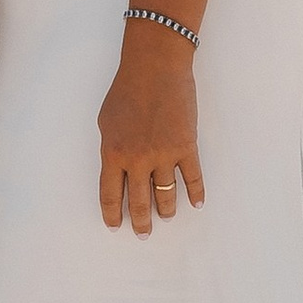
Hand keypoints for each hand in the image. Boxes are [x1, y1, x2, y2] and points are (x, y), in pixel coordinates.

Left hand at [98, 28, 204, 233]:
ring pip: (166, 195)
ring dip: (166, 210)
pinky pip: (192, 177)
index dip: (113, 215)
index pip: (111, 195)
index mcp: (113, 154)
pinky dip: (195, 193)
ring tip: (167, 218)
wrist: (155, 68)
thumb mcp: (106, 121)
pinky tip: (196, 204)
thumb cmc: (127, 89)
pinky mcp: (186, 146)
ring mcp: (164, 155)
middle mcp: (138, 160)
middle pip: (140, 202)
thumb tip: (117, 169)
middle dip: (141, 222)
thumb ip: (111, 148)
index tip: (116, 226)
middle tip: (143, 234)